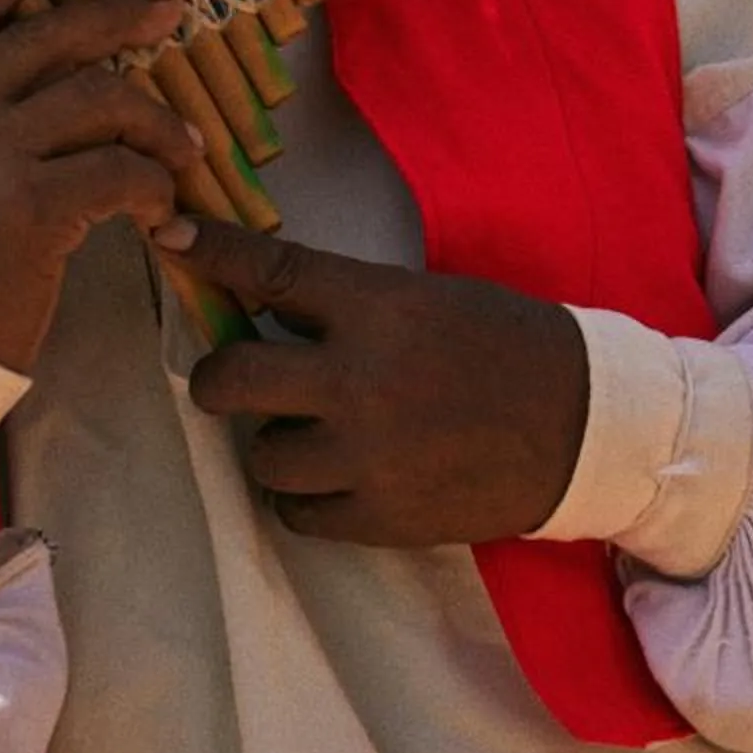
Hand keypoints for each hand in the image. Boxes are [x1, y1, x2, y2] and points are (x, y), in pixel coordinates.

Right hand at [0, 0, 204, 374]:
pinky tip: (161, 216)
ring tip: (185, 150)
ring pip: (102, 97)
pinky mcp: (28, 206)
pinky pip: (122, 170)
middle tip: (171, 12)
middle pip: (52, 31)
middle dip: (122, 15)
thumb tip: (58, 67)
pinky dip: (156, 189)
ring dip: (159, 123)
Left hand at [167, 218, 590, 546]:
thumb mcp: (423, 299)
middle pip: (230, 378)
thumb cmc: (503, 345)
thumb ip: (345, 303)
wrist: (583, 426)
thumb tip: (261, 300)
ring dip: (273, 441)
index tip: (168, 235)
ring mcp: (365, 456)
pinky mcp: (379, 518)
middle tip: (232, 377)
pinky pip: (295, 511)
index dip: (210, 251)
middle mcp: (358, 380)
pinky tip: (337, 474)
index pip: (268, 270)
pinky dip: (305, 494)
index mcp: (375, 308)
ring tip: (313, 433)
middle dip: (217, 377)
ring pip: (259, 454)